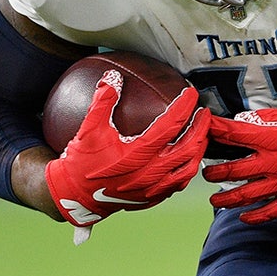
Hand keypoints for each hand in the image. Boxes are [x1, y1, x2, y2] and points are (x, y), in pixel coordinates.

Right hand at [44, 70, 208, 227]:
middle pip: (189, 147)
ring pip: (189, 168)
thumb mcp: (89, 129)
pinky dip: (187, 168)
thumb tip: (112, 77)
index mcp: (136, 154)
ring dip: (198, 149)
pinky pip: (179, 184)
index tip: (191, 93)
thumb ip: (102, 101)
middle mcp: (149, 173)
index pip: (171, 124)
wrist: (72, 196)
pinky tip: (187, 158)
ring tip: (200, 134)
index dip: (184, 106)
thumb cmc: (81, 162)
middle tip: (204, 113)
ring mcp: (152, 188)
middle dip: (201, 127)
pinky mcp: (151, 198)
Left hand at [203, 103, 276, 223]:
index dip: (216, 131)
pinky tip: (244, 216)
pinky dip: (255, 216)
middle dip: (215, 171)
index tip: (205, 129)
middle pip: (234, 169)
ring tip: (215, 200)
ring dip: (227, 198)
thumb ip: (272, 118)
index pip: (235, 134)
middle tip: (205, 172)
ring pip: (246, 194)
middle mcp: (273, 163)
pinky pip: (270, 211)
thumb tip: (248, 119)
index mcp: (273, 138)